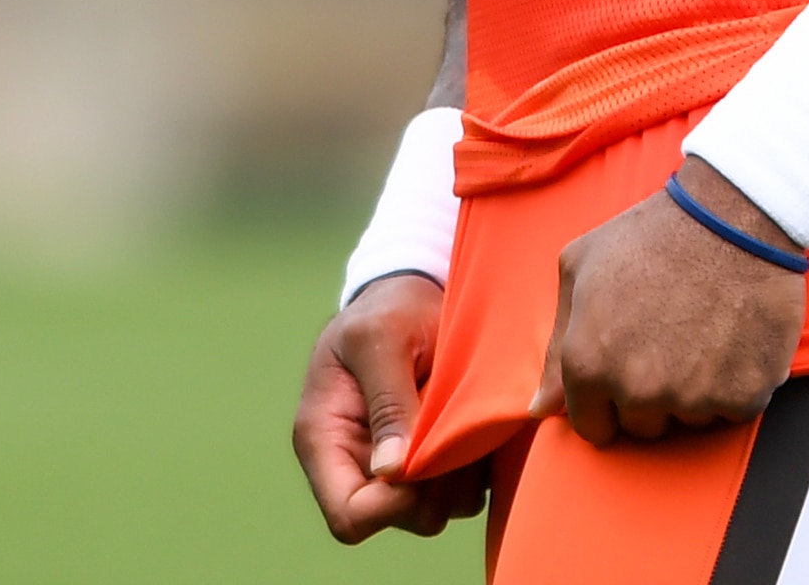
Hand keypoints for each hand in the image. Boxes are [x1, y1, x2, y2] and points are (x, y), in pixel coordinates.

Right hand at [293, 274, 489, 541]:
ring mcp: (396, 462)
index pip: (350, 515)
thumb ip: (387, 401)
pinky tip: (482, 422)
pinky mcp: (432, 454)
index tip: (426, 464)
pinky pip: (463, 486)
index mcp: (326, 440)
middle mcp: (358, 462)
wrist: (412, 290)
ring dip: (463, 476)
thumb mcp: (380, 338)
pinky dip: (478, 465)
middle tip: (461, 434)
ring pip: (438, 508)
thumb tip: (392, 470)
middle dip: (436, 488)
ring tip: (472, 420)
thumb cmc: (387, 308)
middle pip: (400, 518)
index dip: (390, 507)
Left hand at [528, 161, 805, 446]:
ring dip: (697, 389)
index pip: (594, 427)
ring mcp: (693, 396)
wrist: (735, 213)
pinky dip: (738, 382)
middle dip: (653, 394)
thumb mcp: (581, 269)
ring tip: (706, 332)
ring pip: (691, 420)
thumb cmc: (651, 234)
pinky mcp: (744, 394)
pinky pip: (735, 410)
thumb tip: (540, 410)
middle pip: (643, 427)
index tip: (632, 368)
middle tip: (672, 340)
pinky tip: (736, 337)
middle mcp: (638, 389)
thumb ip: (555, 349)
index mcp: (589, 363)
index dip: (610, 401)